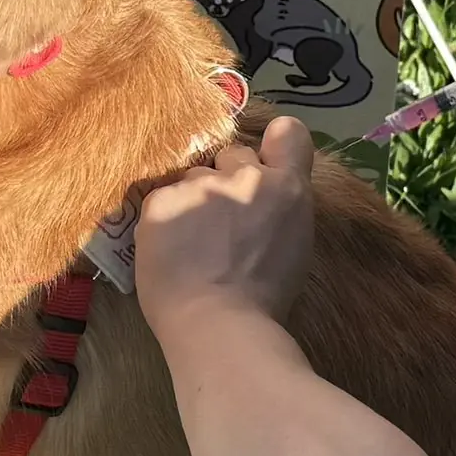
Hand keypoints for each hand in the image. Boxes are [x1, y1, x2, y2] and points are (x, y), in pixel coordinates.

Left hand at [135, 114, 315, 339]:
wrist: (219, 323)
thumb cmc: (264, 302)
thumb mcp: (293, 247)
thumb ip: (278, 212)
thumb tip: (261, 210)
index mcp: (288, 188)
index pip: (289, 132)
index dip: (275, 145)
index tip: (265, 164)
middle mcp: (246, 175)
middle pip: (233, 154)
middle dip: (228, 178)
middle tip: (221, 221)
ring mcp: (201, 184)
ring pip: (194, 177)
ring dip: (193, 199)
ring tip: (190, 243)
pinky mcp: (162, 199)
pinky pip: (162, 199)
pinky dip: (164, 221)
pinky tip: (169, 251)